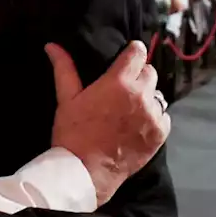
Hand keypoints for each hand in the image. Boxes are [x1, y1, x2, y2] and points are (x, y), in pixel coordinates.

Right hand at [46, 41, 169, 205]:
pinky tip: (137, 124)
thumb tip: (51, 45)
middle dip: (138, 75)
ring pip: (157, 95)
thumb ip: (64, 69)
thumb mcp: (66, 99)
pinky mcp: (160, 134)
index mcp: (118, 82)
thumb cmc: (73, 132)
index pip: (137, 53)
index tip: (128, 55)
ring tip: (130, 108)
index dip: (133, 51)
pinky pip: (163, 116)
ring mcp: (153, 115)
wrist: (86, 171)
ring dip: (147, 96)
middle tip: (123, 87)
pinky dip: (153, 117)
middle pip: (150, 72)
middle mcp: (141, 95)